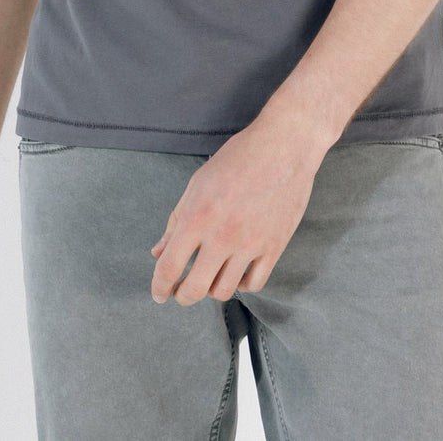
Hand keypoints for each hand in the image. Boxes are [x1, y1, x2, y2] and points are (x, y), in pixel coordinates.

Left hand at [149, 115, 325, 306]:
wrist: (284, 145)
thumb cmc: (238, 157)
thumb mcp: (198, 182)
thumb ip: (176, 219)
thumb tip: (158, 251)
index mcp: (198, 217)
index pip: (169, 267)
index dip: (159, 287)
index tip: (159, 294)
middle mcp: (222, 236)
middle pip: (195, 289)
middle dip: (182, 296)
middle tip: (181, 292)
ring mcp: (250, 244)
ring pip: (224, 291)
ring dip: (211, 290)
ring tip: (210, 277)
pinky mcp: (274, 247)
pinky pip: (254, 284)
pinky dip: (241, 285)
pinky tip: (236, 273)